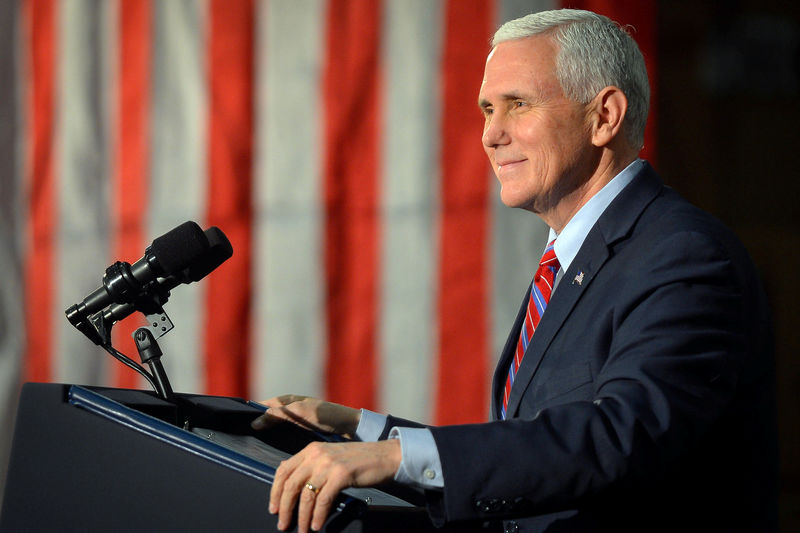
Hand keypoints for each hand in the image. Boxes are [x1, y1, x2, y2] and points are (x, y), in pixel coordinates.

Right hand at [251, 395, 360, 437]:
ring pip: (275, 426)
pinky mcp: (302, 432)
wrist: (350, 428)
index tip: (237, 419)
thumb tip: (255, 422)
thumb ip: (279, 415)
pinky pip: (283, 434)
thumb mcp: (301, 413)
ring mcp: (296, 421)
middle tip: (241, 434)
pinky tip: (270, 448)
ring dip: (266, 433)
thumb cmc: (328, 417)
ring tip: (251, 443)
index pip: (266, 404)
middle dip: (257, 422)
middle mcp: (291, 408)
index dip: (252, 410)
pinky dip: (275, 440)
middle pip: (268, 415)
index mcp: (290, 400)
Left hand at [269, 439, 400, 531]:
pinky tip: (316, 525)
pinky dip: (317, 515)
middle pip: (291, 484)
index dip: (275, 491)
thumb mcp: (330, 457)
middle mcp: (317, 454)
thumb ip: (311, 465)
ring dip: (301, 516)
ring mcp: (329, 464)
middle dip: (284, 507)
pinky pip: (323, 500)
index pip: (284, 470)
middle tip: (283, 523)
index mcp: (311, 450)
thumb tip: (290, 480)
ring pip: (306, 494)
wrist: (385, 456)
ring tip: (302, 530)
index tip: (274, 508)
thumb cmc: (359, 460)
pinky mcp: (341, 474)